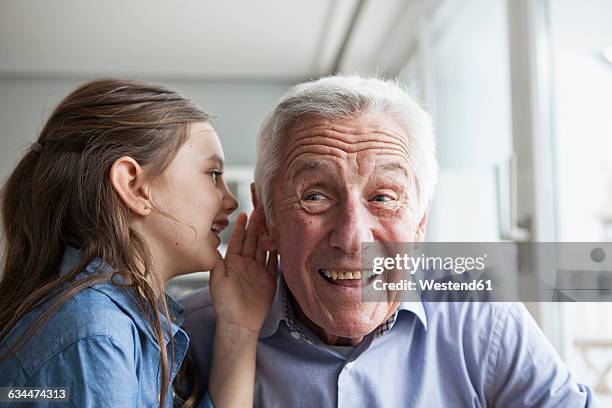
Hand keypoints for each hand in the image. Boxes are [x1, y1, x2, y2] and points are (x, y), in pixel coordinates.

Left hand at [208, 211, 276, 333]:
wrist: (239, 322)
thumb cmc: (224, 303)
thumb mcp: (217, 279)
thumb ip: (218, 261)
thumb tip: (215, 243)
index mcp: (232, 262)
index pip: (238, 240)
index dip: (242, 227)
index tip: (245, 213)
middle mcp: (246, 264)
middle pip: (252, 241)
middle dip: (256, 226)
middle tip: (261, 210)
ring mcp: (258, 271)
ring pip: (263, 248)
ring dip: (266, 235)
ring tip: (271, 221)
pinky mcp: (269, 279)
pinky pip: (274, 262)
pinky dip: (277, 251)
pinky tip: (280, 240)